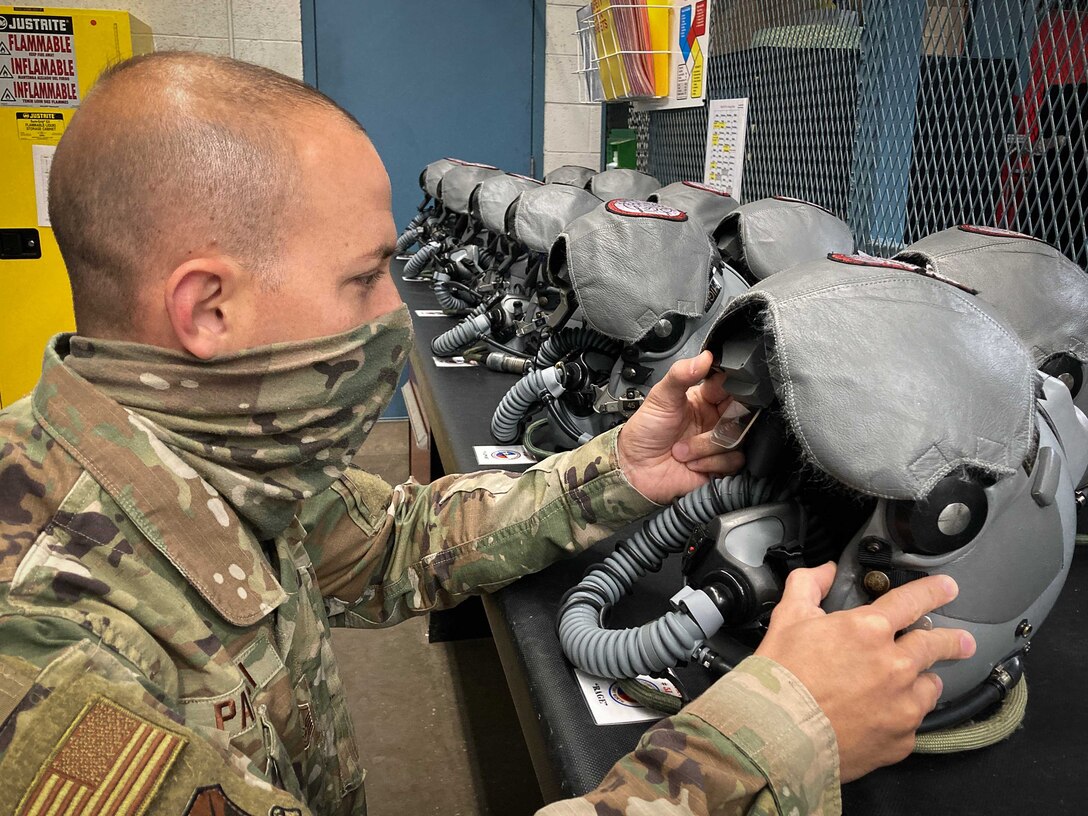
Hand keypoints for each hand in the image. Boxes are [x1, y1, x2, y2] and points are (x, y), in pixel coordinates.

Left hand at [616, 350, 743, 502]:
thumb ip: (681, 374)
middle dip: (720, 423)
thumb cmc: (645, 432)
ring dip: (706, 446)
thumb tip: (705, 356)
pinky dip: (710, 463)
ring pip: (737, 438)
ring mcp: (718, 442)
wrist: (635, 469)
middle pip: (741, 413)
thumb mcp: (660, 397)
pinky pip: (734, 460)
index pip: (731, 386)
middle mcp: (715, 419)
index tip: (718, 396)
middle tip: (700, 425)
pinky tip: (692, 462)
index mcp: (704, 398)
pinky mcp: (721, 464)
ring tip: (682, 449)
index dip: (732, 389)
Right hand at [755, 563, 975, 781]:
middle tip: (962, 642)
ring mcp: (901, 705)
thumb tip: (824, 571)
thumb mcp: (787, 619)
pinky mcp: (901, 738)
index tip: (947, 589)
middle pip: (935, 645)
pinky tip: (884, 715)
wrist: (777, 736)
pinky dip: (903, 716)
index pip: (911, 601)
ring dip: (923, 681)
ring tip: (912, 684)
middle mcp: (894, 666)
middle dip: (953, 641)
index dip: (933, 591)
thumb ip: (808, 585)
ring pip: (930, 686)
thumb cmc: (780, 679)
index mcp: (867, 630)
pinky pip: (913, 722)